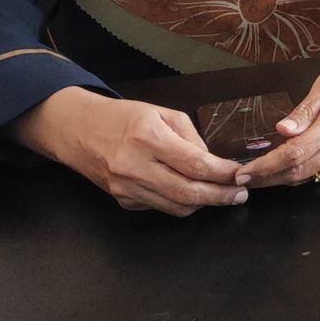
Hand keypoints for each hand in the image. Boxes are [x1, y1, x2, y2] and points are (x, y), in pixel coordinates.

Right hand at [12, 88, 248, 216]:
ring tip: (222, 196)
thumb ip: (190, 138)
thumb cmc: (123, 117)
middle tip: (240, 195)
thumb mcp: (161, 113)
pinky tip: (192, 194)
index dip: (223, 173)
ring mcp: (126, 188)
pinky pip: (160, 207)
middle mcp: (135, 166)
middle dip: (220, 196)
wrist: (78, 130)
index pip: (195, 164)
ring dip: (203, 204)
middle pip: (188, 193)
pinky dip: (180, 203)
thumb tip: (214, 163)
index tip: (241, 175)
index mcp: (148, 137)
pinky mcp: (122, 201)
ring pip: (175, 207)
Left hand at [236, 42, 319, 190]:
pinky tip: (286, 164)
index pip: (294, 153)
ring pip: (310, 174)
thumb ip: (306, 108)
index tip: (244, 173)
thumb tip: (282, 130)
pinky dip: (301, 169)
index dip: (265, 167)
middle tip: (243, 180)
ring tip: (258, 174)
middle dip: (267, 179)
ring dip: (282, 176)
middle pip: (299, 172)